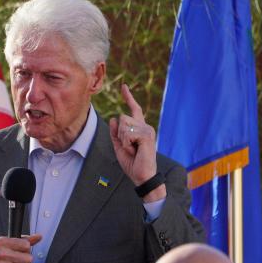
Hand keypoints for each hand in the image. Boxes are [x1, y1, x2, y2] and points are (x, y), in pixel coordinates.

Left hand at [108, 83, 165, 201]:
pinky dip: (126, 144)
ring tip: (132, 149)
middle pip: (123, 118)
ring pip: (124, 124)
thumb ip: (115, 133)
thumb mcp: (119, 146)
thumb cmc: (132, 163)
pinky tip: (135, 150)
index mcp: (139, 128)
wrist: (142, 176)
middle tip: (129, 148)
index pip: (133, 109)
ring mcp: (147, 130)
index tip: (123, 86)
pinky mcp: (147, 135)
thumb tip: (113, 118)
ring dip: (123, 139)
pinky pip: (127, 133)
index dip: (128, 97)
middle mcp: (145, 126)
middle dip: (119, 134)